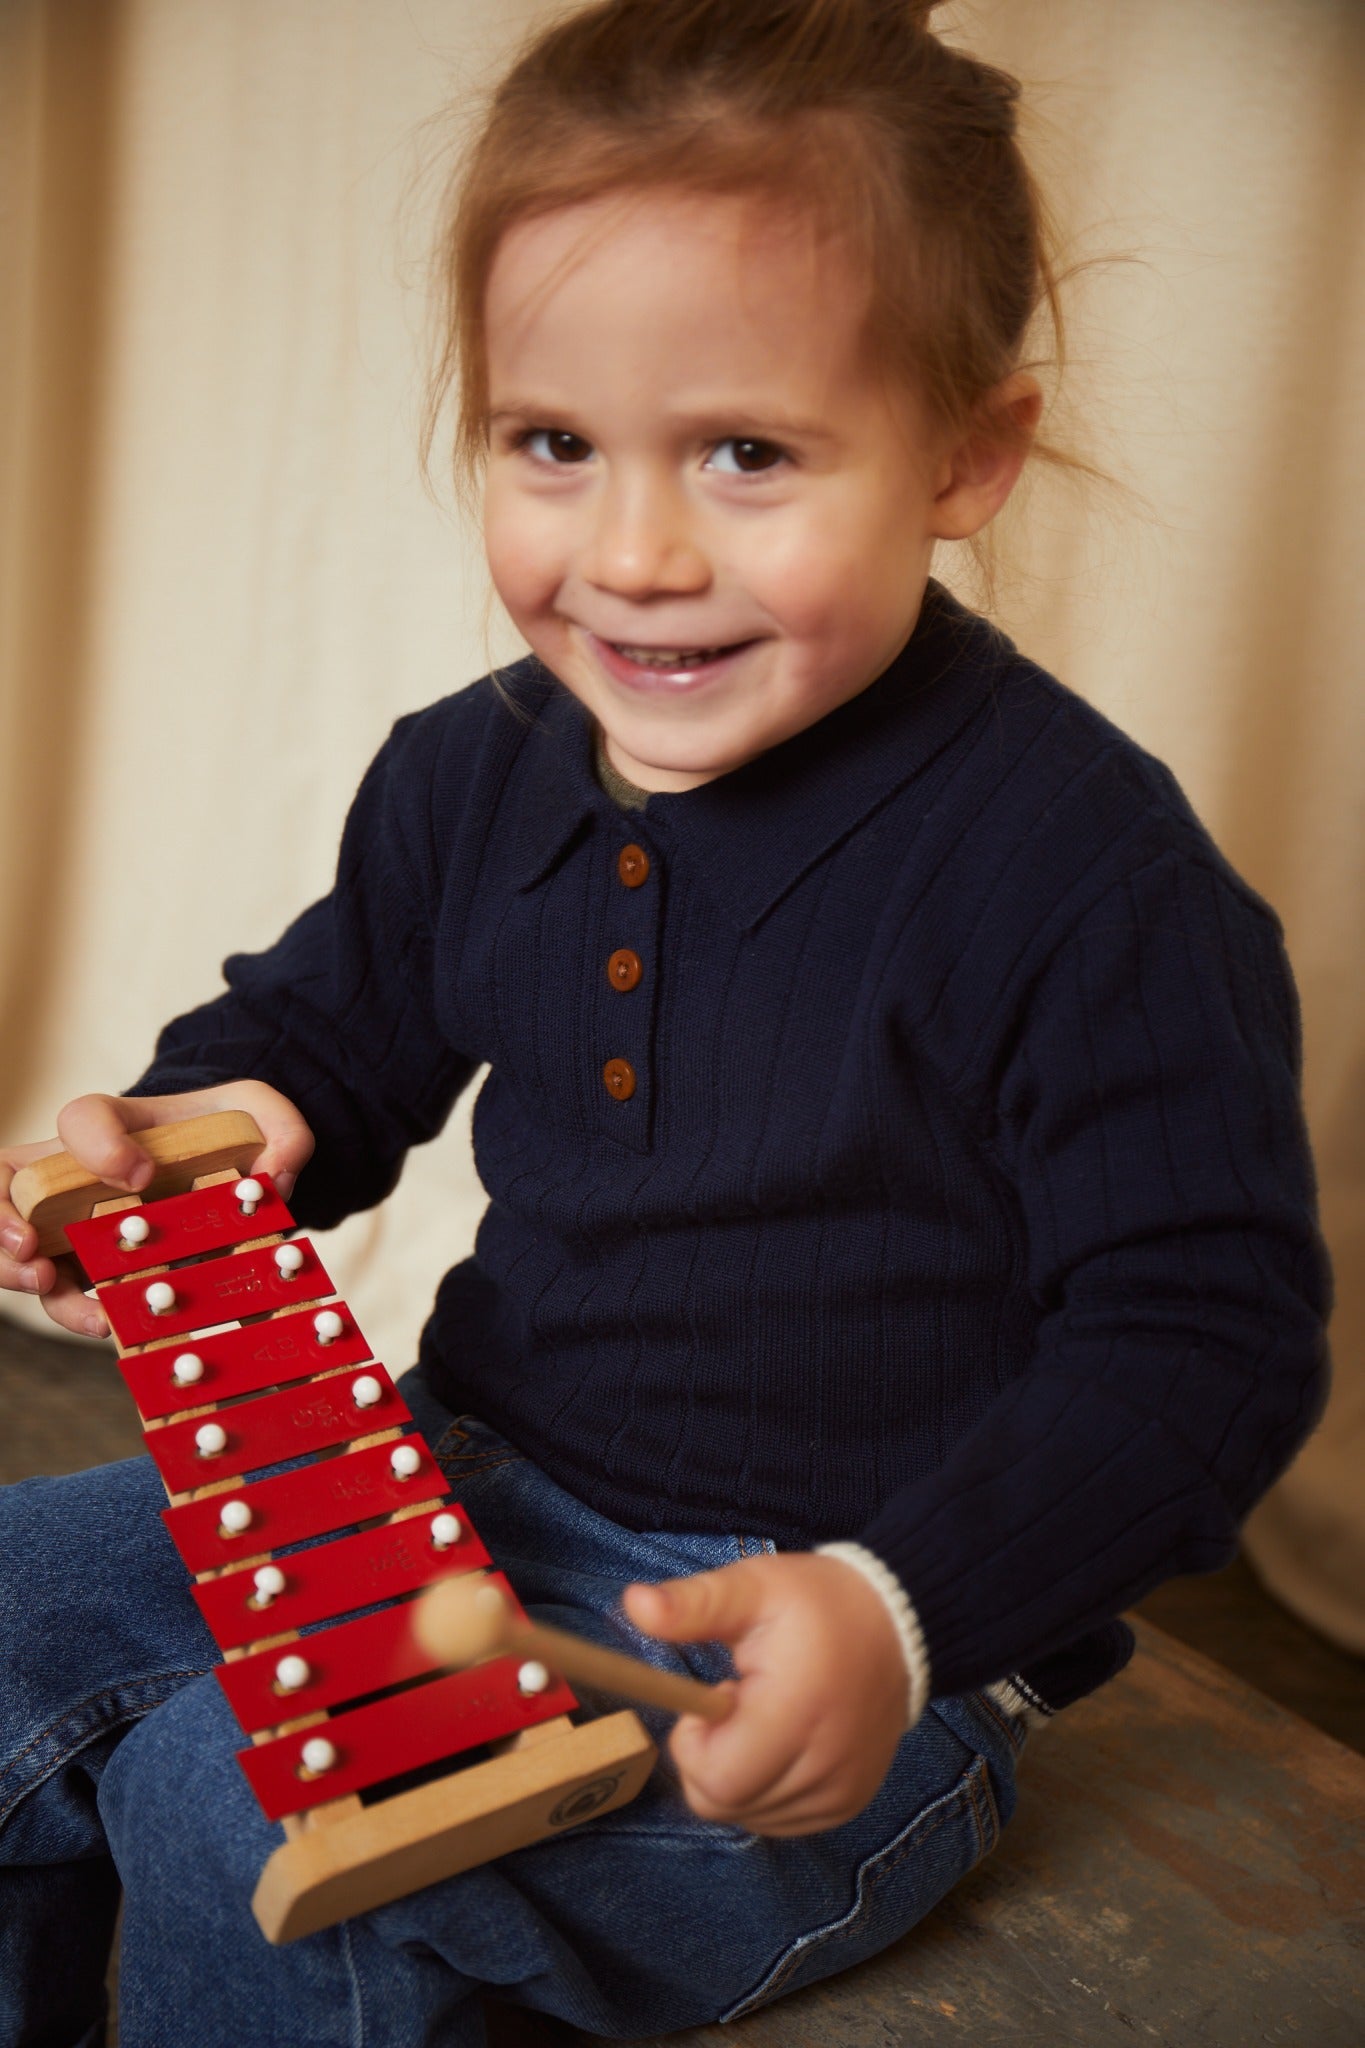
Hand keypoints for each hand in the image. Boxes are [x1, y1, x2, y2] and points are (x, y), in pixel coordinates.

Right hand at [0, 1081, 312, 1337]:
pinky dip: (66, 1307)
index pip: (82, 1118)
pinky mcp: (85, 1264)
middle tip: (32, 1248)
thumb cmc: (230, 1134)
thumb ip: (284, 1133)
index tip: (138, 1176)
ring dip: (14, 1270)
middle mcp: (80, 1171)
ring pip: (14, 1241)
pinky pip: (55, 1287)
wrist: (226, 1168)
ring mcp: (73, 1220)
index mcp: (119, 1125)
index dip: (98, 1145)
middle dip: (2, 1215)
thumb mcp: (266, 1116)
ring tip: (48, 1288)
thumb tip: (276, 1178)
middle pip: (10, 1180)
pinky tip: (100, 1324)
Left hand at [622, 1550, 909, 1835]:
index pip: (715, 1779)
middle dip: (710, 1758)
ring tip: (768, 1717)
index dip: (693, 1744)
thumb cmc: (816, 1604)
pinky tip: (783, 1742)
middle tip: (738, 1703)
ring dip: (738, 1775)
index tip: (716, 1695)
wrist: (899, 1625)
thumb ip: (693, 1604)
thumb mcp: (753, 1587)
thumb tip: (633, 1603)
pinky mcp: (849, 1805)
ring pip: (748, 1817)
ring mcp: (842, 1794)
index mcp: (797, 1712)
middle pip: (725, 1804)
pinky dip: (764, 1790)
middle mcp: (826, 1766)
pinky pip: (779, 1820)